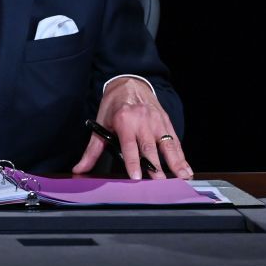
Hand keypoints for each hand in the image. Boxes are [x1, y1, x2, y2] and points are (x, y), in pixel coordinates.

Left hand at [72, 77, 192, 179]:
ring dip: (175, 162)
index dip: (132, 161)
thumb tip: (79, 168)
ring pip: (167, 144)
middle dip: (156, 166)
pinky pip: (175, 141)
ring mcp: (157, 121)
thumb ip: (92, 150)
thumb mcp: (100, 124)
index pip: (129, 145)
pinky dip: (181, 156)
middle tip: (160, 183)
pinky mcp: (166, 122)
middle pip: (149, 147)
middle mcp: (142, 120)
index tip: (137, 176)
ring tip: (182, 177)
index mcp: (124, 120)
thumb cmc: (114, 105)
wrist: (129, 82)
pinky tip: (186, 169)